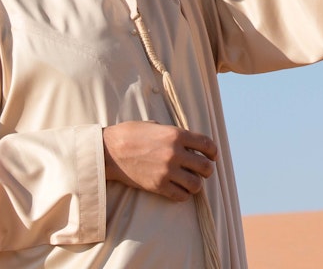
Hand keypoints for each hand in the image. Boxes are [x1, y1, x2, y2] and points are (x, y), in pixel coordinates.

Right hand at [102, 121, 217, 201]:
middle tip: (202, 171)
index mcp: (177, 134)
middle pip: (206, 167)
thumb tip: (187, 141)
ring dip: (196, 184)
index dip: (213, 152)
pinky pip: (181, 196)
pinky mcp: (158, 186)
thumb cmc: (130, 134)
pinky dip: (183, 195)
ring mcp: (167, 171)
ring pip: (196, 184)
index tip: (213, 156)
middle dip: (207, 170)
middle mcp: (175, 153)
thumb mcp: (156, 125)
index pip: (207, 145)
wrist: (108, 151)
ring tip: (190, 182)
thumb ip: (173, 133)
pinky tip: (179, 190)